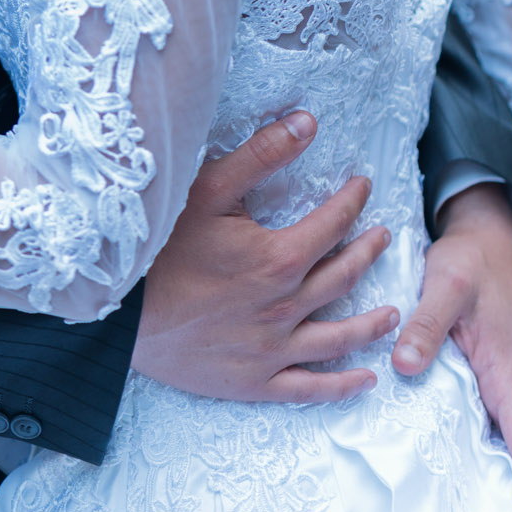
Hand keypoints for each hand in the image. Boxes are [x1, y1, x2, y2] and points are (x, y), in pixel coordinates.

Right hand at [132, 112, 397, 403]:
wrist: (119, 314)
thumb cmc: (160, 245)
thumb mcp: (208, 187)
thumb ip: (262, 154)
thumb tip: (308, 122)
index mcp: (279, 259)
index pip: (332, 225)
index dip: (352, 202)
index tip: (363, 187)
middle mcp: (285, 307)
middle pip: (341, 277)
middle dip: (366, 254)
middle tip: (383, 239)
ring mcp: (271, 350)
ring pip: (337, 338)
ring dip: (369, 324)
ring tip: (392, 313)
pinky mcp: (253, 383)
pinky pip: (308, 389)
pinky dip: (341, 386)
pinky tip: (364, 379)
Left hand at [392, 181, 511, 511]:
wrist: (485, 240)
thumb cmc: (469, 262)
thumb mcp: (445, 283)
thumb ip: (425, 322)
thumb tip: (405, 364)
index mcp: (509, 371)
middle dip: (511, 500)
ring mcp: (506, 385)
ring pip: (507, 442)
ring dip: (496, 480)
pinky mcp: (492, 379)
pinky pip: (493, 424)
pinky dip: (482, 452)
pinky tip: (452, 473)